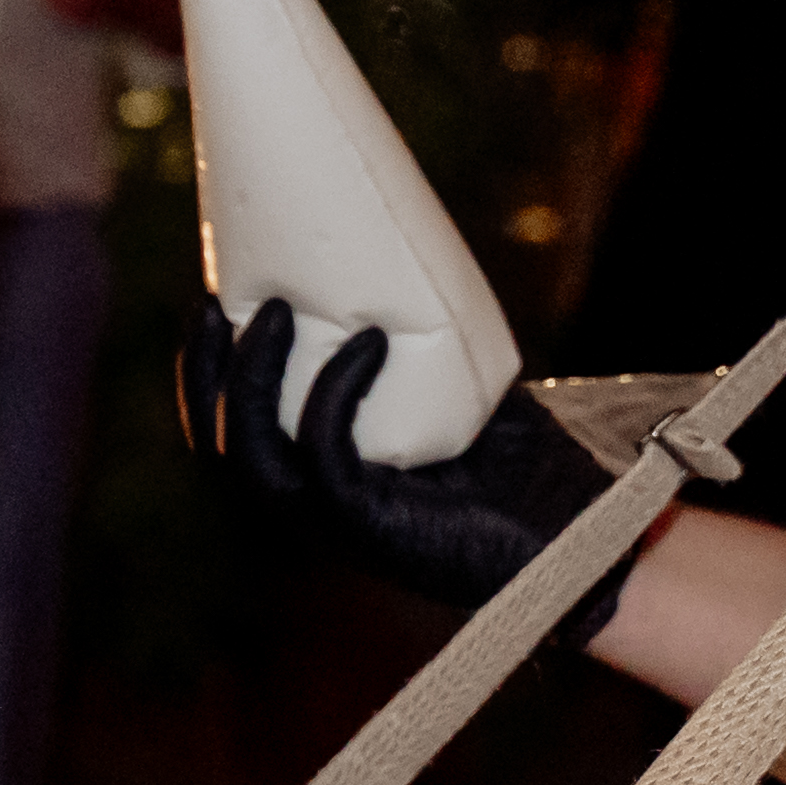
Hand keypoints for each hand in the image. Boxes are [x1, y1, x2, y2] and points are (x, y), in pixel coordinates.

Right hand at [180, 295, 634, 631]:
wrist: (581, 529)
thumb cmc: (521, 462)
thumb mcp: (452, 389)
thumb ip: (414, 343)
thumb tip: (392, 254)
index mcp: (319, 479)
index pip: (228, 435)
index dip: (204, 375)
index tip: (209, 302)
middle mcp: (318, 509)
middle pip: (222, 447)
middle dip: (206, 374)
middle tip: (213, 303)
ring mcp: (343, 525)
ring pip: (255, 460)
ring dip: (253, 381)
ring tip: (275, 312)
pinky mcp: (380, 530)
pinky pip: (332, 457)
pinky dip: (338, 392)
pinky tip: (369, 340)